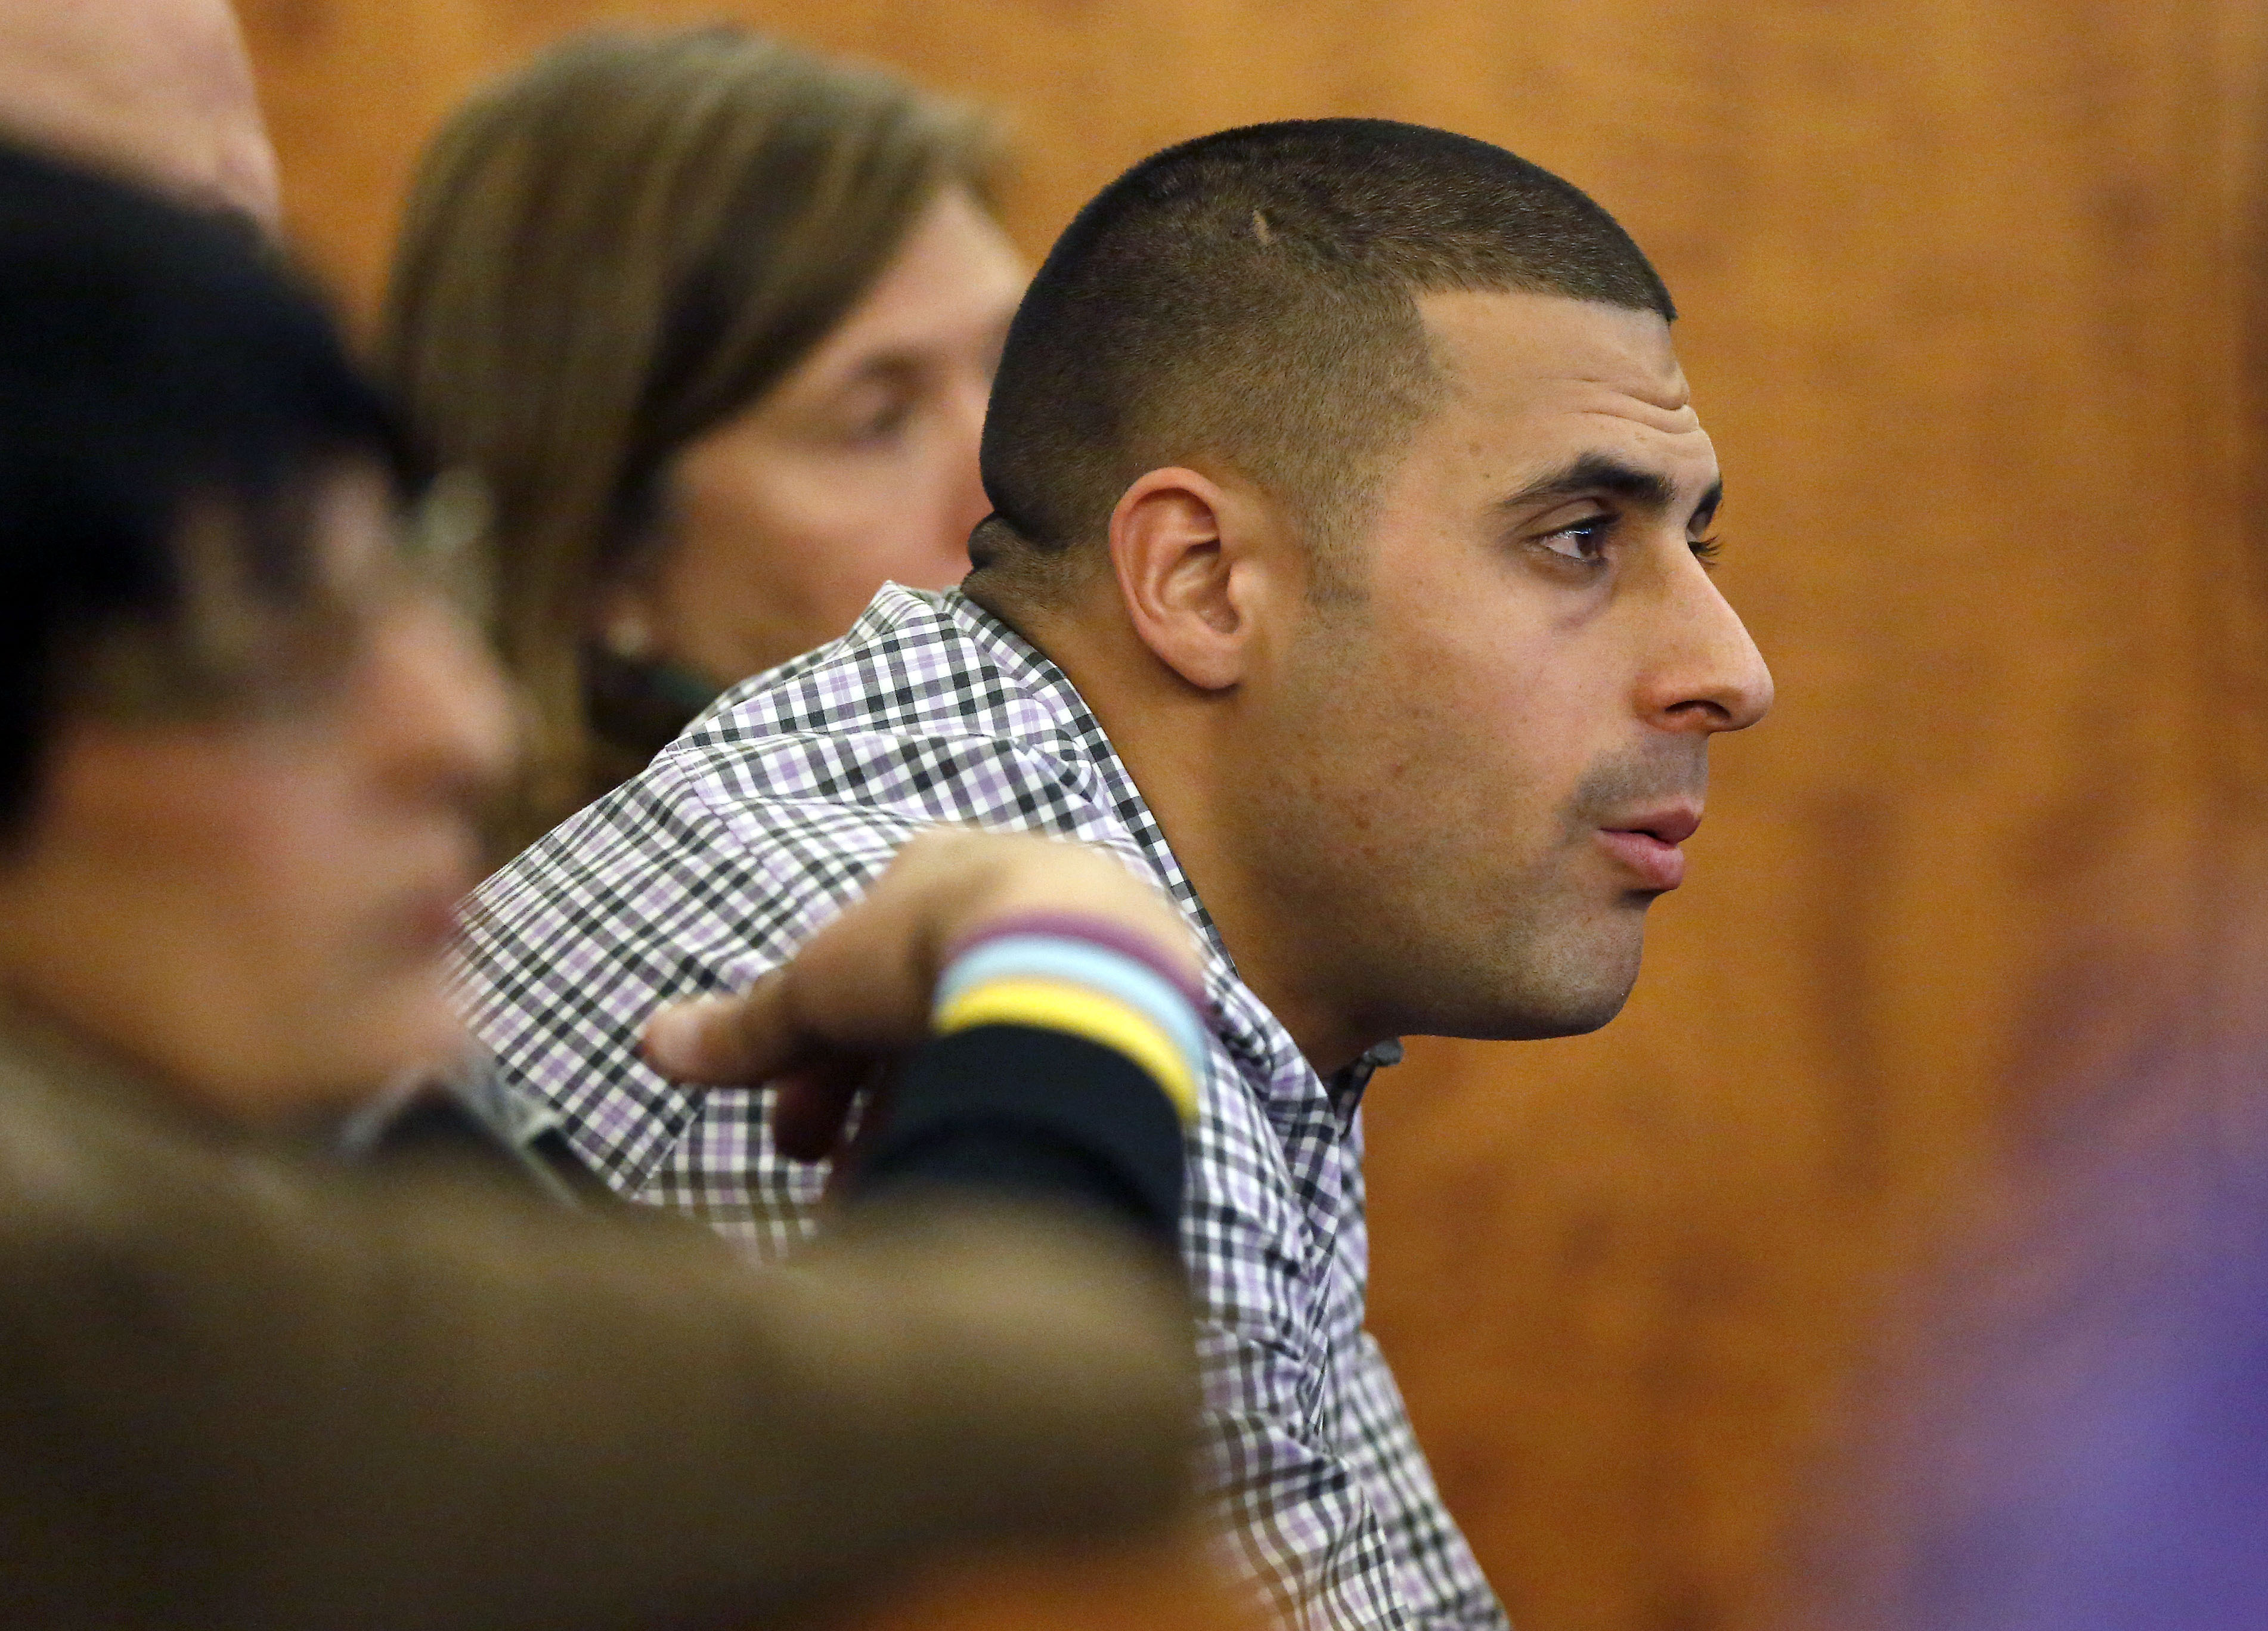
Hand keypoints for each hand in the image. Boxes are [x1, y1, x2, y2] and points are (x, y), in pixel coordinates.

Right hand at [642, 828, 1197, 1161]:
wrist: (1075, 962)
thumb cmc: (933, 951)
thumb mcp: (817, 989)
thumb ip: (745, 1026)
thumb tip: (652, 1044)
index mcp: (943, 867)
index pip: (861, 965)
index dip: (815, 1049)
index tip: (793, 1124)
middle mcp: (1020, 895)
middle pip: (922, 1016)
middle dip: (863, 1105)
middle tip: (825, 1172)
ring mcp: (1088, 948)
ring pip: (990, 1048)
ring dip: (930, 1126)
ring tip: (898, 1200)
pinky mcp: (1141, 1009)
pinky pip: (1054, 1070)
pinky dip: (1007, 1121)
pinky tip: (980, 1179)